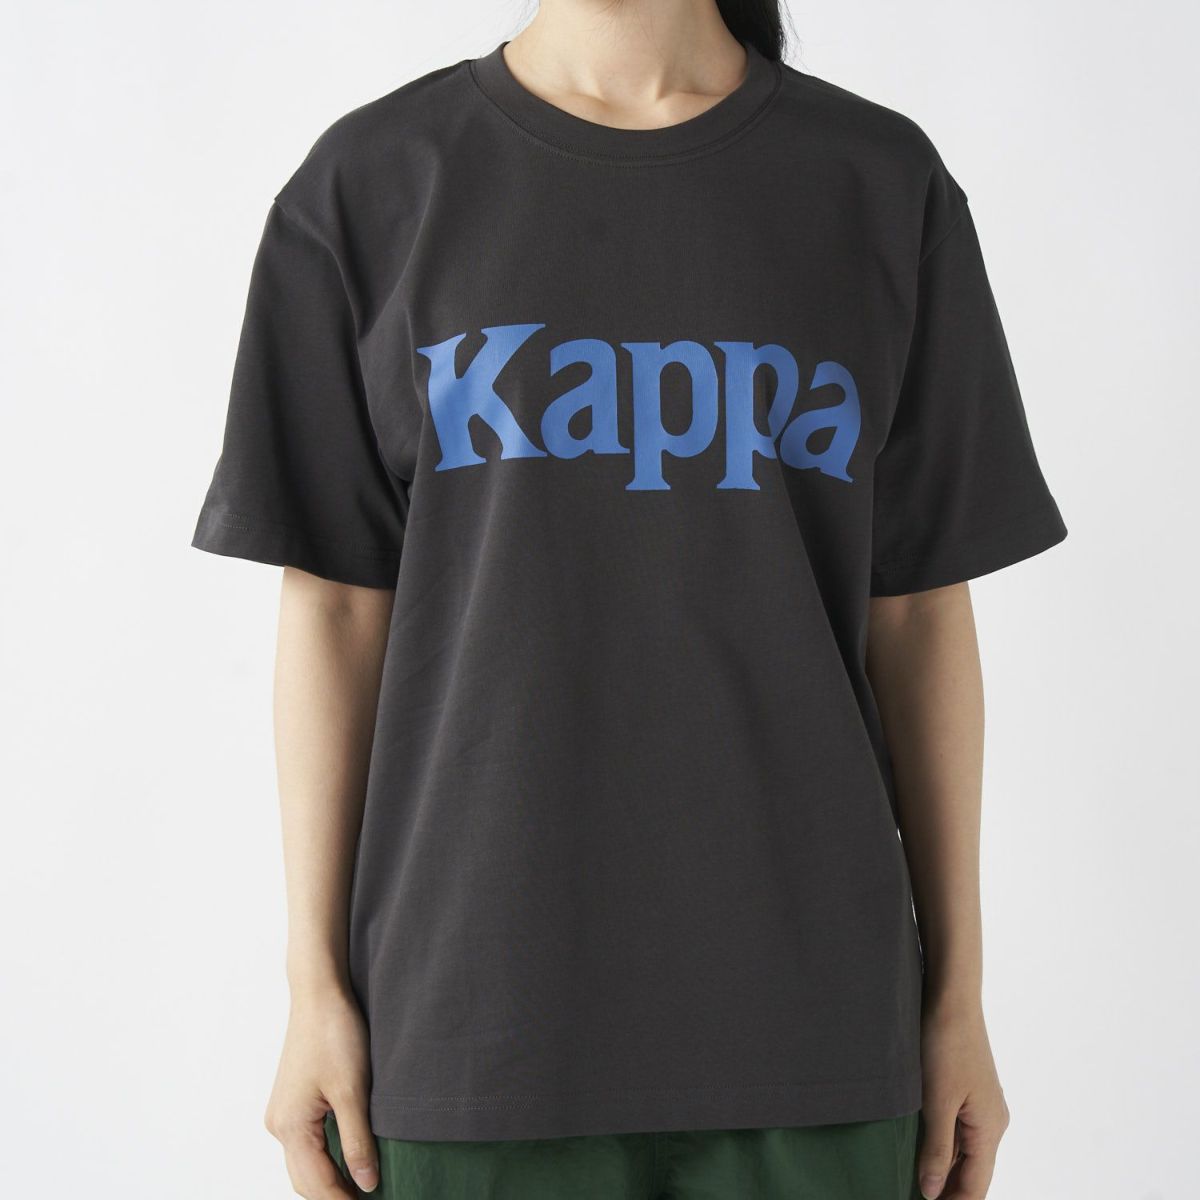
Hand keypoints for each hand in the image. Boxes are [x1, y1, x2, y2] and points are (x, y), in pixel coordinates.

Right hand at [264, 985, 379, 1196]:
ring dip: (328, 1179)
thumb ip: (357, 1141)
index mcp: (290, 1127)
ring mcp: (282, 1113)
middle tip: (368, 1198)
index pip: (317, 1184)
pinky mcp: (291, 1101)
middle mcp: (279, 1125)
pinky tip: (346, 1158)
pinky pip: (305, 1143)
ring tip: (361, 1186)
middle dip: (333, 1195)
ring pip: (304, 1163)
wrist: (318, 993)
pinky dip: (324, 1158)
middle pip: (305, 1180)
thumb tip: (365, 1184)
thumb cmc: (335, 1034)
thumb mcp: (353, 1090)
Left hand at [917, 1002, 1010, 1199]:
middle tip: (909, 1194)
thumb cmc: (945, 1044)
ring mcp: (981, 1106)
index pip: (976, 1187)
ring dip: (942, 1169)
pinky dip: (941, 1146)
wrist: (950, 997)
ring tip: (912, 1181)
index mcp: (989, 1129)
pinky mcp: (968, 1091)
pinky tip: (919, 1149)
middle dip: (946, 1190)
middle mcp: (992, 1122)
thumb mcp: (936, 1101)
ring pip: (964, 1152)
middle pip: (972, 1172)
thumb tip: (933, 1192)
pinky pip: (958, 1130)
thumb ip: (937, 1149)